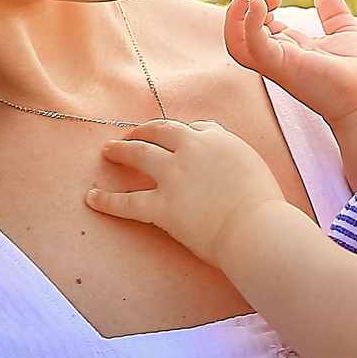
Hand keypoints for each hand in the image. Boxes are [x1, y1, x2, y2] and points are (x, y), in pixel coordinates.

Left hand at [87, 118, 291, 262]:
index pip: (194, 128)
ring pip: (138, 154)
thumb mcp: (256, 168)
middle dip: (144, 131)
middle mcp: (192, 149)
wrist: (257, 229)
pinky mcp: (161, 205)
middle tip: (131, 135)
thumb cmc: (264, 206)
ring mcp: (173, 175)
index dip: (181, 134)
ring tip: (107, 151)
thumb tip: (225, 163)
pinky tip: (91, 198)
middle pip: (160, 130)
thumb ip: (235, 158)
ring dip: (120, 150)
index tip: (174, 139)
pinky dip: (106, 200)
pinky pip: (126, 201)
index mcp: (219, 139)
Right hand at [226, 0, 356, 127]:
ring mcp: (278, 63)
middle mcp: (277, 57)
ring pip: (236, 43)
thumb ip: (333, 13)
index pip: (252, 26)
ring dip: (236, 15)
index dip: (255, 3)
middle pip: (236, 35)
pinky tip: (259, 3)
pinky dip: (250, 23)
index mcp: (287, 49)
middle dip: (240, 7)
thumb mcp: (344, 32)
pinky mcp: (284, 67)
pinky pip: (254, 46)